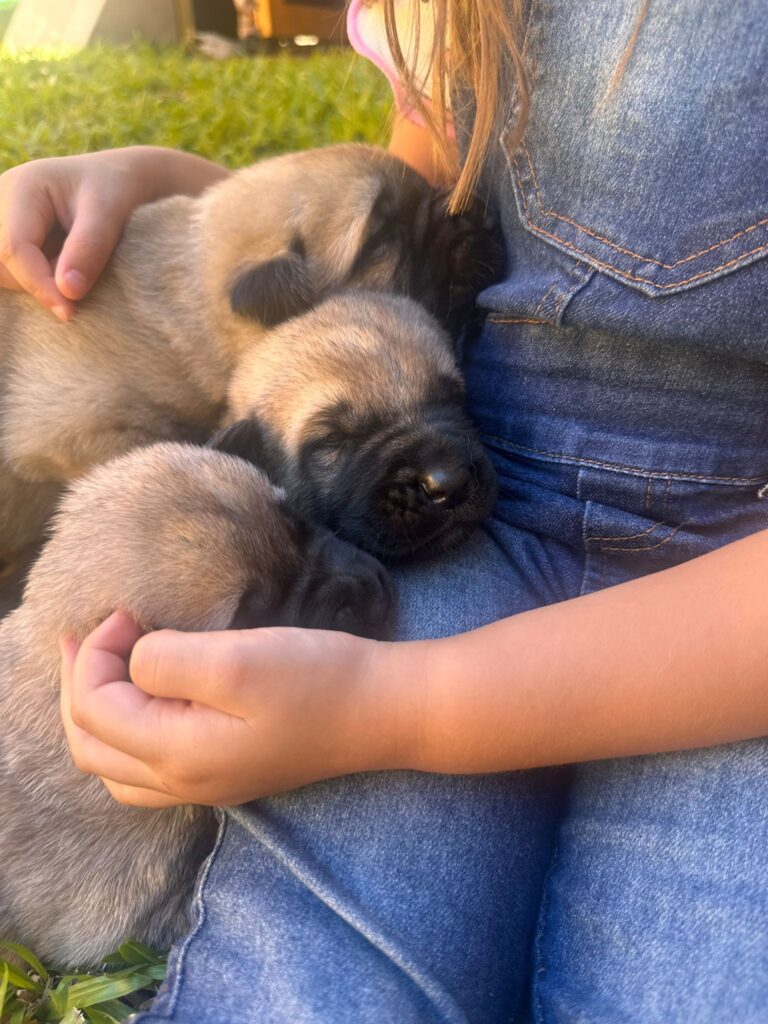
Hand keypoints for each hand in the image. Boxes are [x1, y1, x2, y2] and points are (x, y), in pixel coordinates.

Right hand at [0, 147, 227, 320]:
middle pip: (4, 266)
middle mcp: (0, 205)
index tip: (70, 312)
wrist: (117, 182)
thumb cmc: (116, 189)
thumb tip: (68, 292)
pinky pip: (15, 276)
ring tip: (77, 265)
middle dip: (39, 284)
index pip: (14, 248)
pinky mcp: (10, 241)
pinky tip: (65, 271)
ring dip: (41, 284)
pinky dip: (41, 282)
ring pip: (6, 275)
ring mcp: (2, 225)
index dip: (40, 285)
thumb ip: (90, 247)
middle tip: (82, 280)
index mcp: (20, 188)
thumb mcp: (109, 210)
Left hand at [60, 611, 414, 807]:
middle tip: (89, 635)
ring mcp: (206, 785)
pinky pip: (146, 770)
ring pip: (114, 766)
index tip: (126, 611)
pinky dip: (125, 734)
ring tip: (103, 668)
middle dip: (80, 686)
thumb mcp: (236, 659)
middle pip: (92, 746)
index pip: (95, 710)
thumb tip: (134, 660)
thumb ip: (166, 662)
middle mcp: (183, 783)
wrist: (383, 711)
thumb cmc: (317, 679)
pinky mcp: (228, 774)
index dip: (94, 656)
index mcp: (178, 755)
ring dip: (95, 715)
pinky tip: (144, 704)